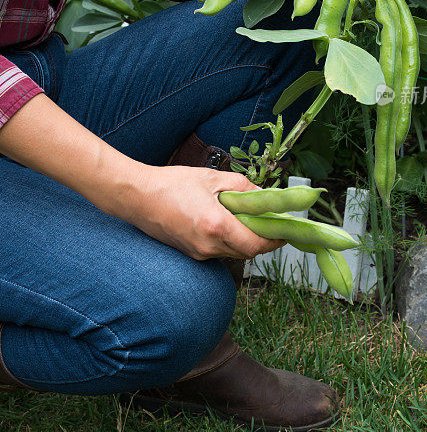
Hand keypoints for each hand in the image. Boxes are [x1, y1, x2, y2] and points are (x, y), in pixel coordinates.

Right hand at [126, 164, 283, 260]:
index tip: (284, 230)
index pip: (256, 244)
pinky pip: (219, 251)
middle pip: (248, 251)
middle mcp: (208, 246)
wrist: (137, 197)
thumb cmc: (171, 184)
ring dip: (244, 239)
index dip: (274, 239)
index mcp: (215, 225)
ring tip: (243, 217)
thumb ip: (244, 188)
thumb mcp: (212, 177)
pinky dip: (228, 240)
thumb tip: (265, 196)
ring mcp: (198, 253)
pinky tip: (223, 221)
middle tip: (268, 220)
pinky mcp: (191, 254)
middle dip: (261, 238)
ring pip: (234, 252)